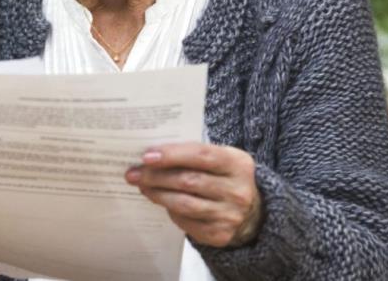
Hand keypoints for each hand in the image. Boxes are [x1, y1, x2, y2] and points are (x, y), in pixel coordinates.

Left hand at [125, 142, 263, 247]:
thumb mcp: (220, 159)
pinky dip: (170, 211)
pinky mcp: (220, 234)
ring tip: (142, 186)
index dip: (172, 155)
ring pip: (184, 204)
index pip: (201, 155)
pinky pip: (186, 222)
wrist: (253, 212)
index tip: (147, 156)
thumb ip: (192, 154)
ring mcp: (230, 215)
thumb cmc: (224, 177)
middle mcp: (237, 191)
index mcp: (237, 164)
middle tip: (133, 173)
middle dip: (156, 176)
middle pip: (188, 181)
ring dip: (158, 194)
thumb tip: (151, 155)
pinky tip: (161, 201)